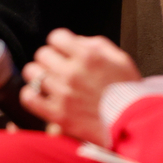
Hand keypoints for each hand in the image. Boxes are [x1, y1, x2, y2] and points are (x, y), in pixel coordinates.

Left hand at [20, 29, 140, 146]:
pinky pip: (29, 97)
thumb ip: (98, 45)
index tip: (63, 51)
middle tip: (57, 68)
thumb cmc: (128, 92)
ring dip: (39, 75)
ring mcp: (63, 94)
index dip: (59, 43)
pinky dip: (31, 95)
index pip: (56, 37)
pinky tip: (41, 96)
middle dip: (49, 58)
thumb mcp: (121, 60)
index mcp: (88, 56)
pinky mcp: (57, 114)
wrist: (133, 125)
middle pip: (42, 53)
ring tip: (48, 82)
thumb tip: (78, 41)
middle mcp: (72, 72)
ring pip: (32, 73)